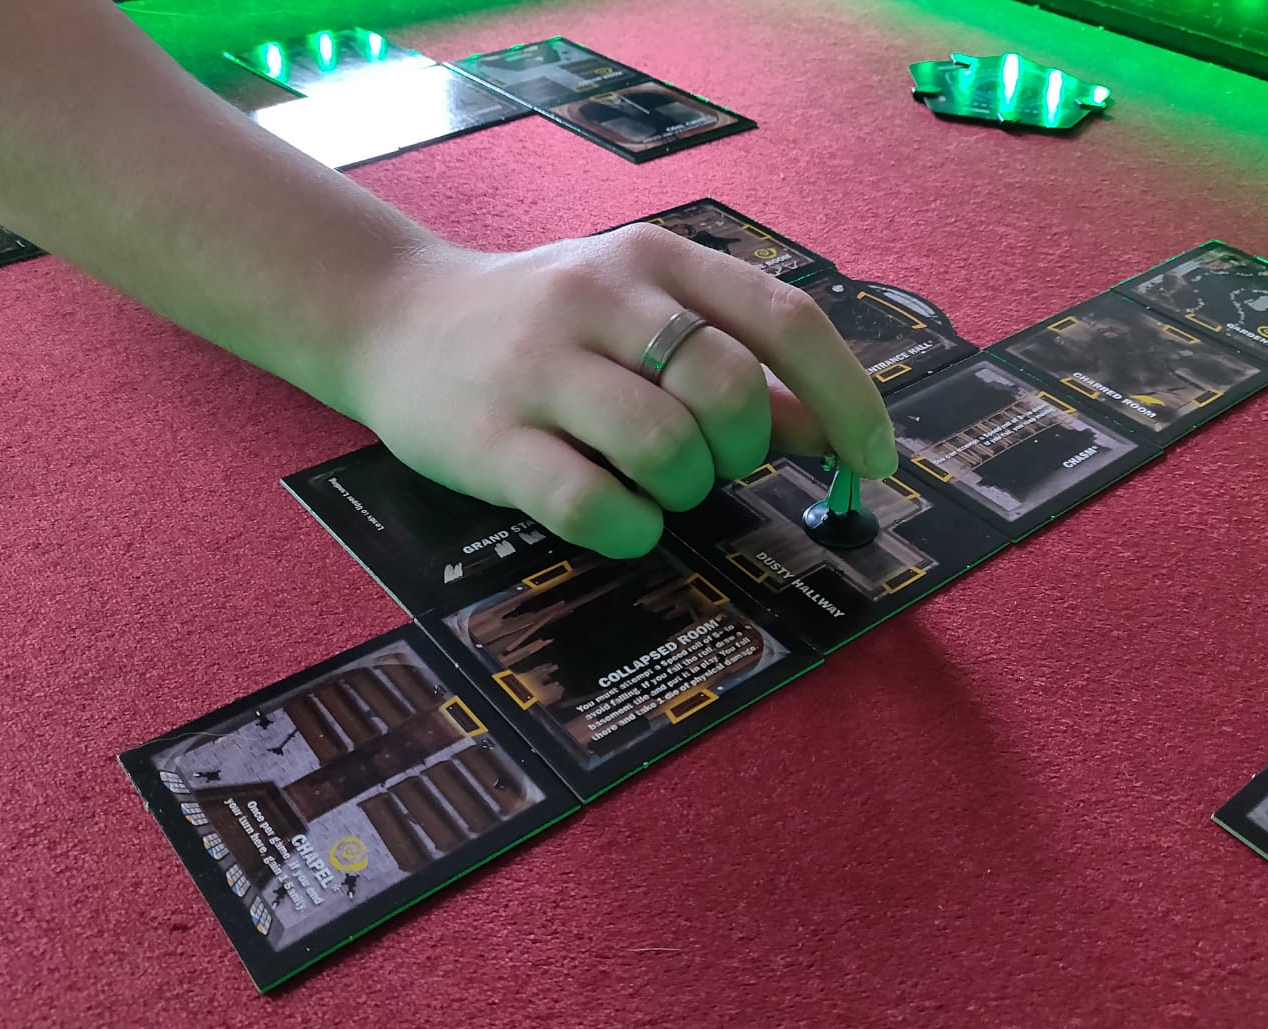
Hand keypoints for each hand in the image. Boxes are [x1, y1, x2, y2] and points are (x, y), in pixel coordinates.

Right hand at [337, 224, 897, 557]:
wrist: (394, 321)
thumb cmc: (545, 328)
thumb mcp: (645, 320)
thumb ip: (739, 368)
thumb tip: (831, 431)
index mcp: (655, 259)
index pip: (783, 319)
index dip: (846, 397)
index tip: (874, 460)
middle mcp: (599, 297)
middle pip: (726, 387)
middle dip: (743, 448)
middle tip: (714, 464)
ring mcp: (538, 366)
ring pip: (664, 448)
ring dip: (685, 490)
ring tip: (655, 483)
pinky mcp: (489, 438)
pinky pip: (594, 505)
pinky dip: (632, 530)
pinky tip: (622, 519)